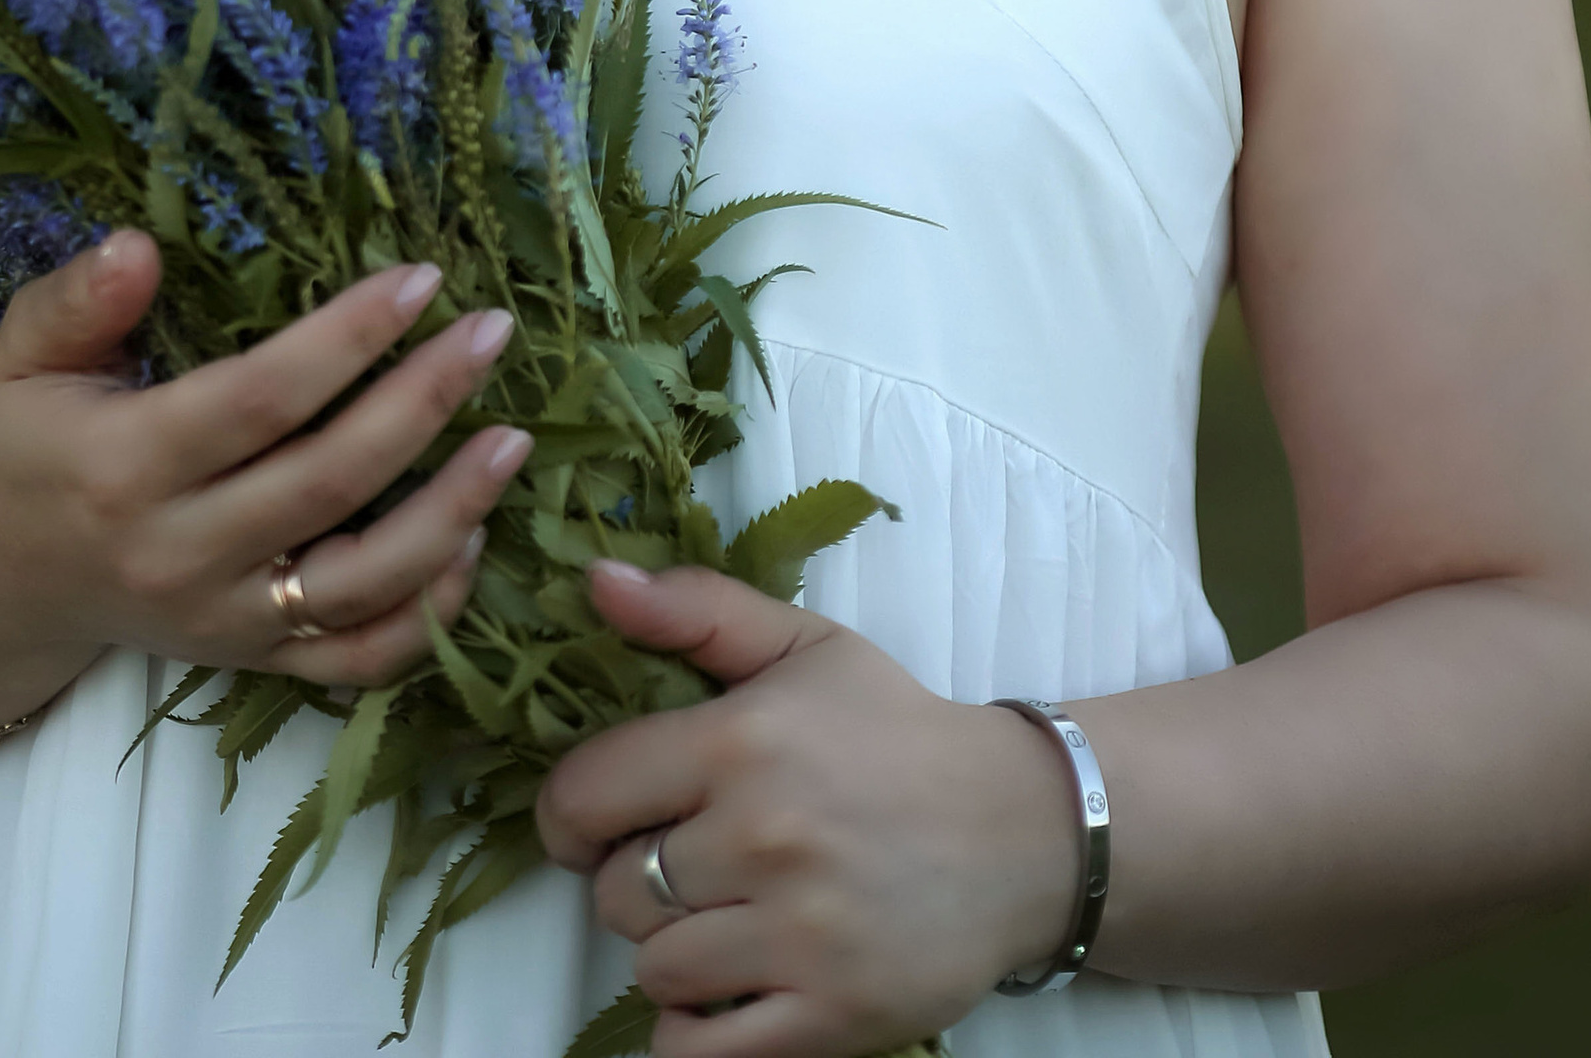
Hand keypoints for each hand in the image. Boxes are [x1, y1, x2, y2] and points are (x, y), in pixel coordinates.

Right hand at [0, 231, 531, 697]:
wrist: (2, 584)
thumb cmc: (30, 444)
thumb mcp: (23, 357)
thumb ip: (77, 301)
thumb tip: (141, 245)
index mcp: (124, 466)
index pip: (258, 400)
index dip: (347, 339)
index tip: (421, 278)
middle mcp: (180, 555)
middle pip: (329, 483)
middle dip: (424, 403)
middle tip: (492, 331)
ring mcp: (225, 623)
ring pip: (361, 584)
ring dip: (451, 513)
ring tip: (513, 439)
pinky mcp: (254, 667)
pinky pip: (357, 659)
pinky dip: (427, 614)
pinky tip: (473, 542)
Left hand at [535, 562, 1081, 1056]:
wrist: (1021, 831)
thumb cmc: (896, 733)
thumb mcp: (804, 647)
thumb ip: (695, 609)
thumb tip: (595, 580)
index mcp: (741, 742)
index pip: (586, 796)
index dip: (569, 815)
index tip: (592, 821)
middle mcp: (762, 839)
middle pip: (614, 893)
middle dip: (631, 880)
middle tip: (685, 864)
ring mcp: (798, 937)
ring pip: (653, 971)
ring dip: (670, 953)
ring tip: (720, 918)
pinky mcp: (831, 1017)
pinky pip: (700, 1054)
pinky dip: (689, 1034)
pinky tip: (719, 992)